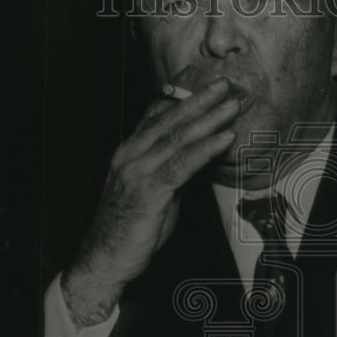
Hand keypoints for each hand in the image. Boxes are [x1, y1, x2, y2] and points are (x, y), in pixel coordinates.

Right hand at [61, 69, 239, 326]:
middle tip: (224, 83)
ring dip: (208, 118)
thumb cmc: (129, 230)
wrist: (105, 259)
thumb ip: (171, 171)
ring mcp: (138, 171)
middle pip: (170, 120)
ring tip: (231, 104)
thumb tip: (197, 158)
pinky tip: (224, 137)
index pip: (156, 115)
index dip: (179, 95)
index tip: (200, 78)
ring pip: (177, 137)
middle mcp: (130, 155)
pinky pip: (182, 165)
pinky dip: (205, 149)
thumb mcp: (153, 193)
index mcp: (129, 152)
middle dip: (199, 99)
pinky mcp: (148, 191)